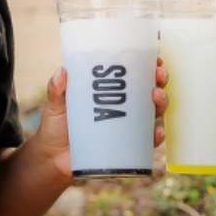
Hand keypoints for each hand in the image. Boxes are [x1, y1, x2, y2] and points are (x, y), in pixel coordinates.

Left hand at [35, 61, 168, 176]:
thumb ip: (56, 90)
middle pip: (150, 88)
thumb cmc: (56, 127)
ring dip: (162, 102)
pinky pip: (148, 141)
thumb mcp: (56, 106)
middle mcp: (124, 106)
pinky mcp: (128, 147)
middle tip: (158, 75)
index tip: (156, 56)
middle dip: (160, 79)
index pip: (135, 73)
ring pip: (154, 111)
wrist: (54, 160)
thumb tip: (61, 72)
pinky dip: (156, 135)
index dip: (150, 63)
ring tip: (156, 96)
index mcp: (110, 91)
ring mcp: (128, 126)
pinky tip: (156, 131)